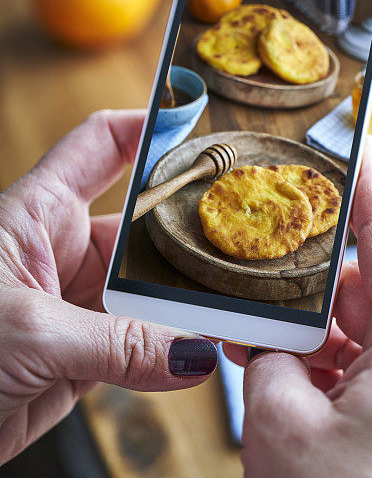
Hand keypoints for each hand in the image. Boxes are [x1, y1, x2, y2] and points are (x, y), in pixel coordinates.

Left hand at [0, 110, 216, 465]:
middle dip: (185, 224)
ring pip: (146, 286)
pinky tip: (200, 353)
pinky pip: (140, 340)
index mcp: (37, 213)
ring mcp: (75, 300)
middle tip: (234, 228)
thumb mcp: (30, 332)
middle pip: (140, 221)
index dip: (147, 126)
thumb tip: (192, 353)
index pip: (100, 144)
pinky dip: (171, 348)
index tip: (198, 124)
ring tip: (229, 300)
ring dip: (183, 298)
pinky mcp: (83, 351)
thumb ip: (117, 344)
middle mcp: (60, 249)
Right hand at [225, 141, 371, 477]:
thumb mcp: (279, 420)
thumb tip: (266, 337)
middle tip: (268, 265)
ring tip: (261, 331)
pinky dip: (327, 365)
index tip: (353, 148)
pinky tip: (281, 372)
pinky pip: (369, 373)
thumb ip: (270, 356)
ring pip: (367, 333)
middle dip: (319, 278)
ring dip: (316, 329)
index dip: (368, 189)